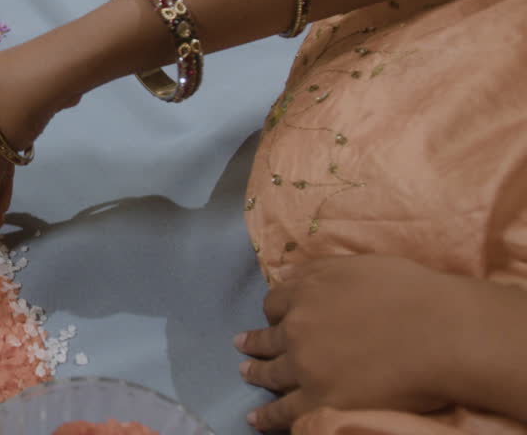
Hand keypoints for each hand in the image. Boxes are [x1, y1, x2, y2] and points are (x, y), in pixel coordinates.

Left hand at [234, 255, 478, 430]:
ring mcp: (305, 367)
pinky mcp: (320, 401)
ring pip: (271, 372)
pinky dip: (267, 416)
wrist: (440, 334)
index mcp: (305, 294)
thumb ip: (318, 270)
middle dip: (254, 341)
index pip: (275, 302)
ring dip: (256, 372)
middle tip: (242, 345)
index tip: (275, 317)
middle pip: (268, 337)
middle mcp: (297, 329)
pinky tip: (255, 418)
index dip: (275, 311)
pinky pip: (284, 411)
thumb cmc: (410, 293)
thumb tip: (288, 273)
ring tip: (245, 373)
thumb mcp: (357, 265)